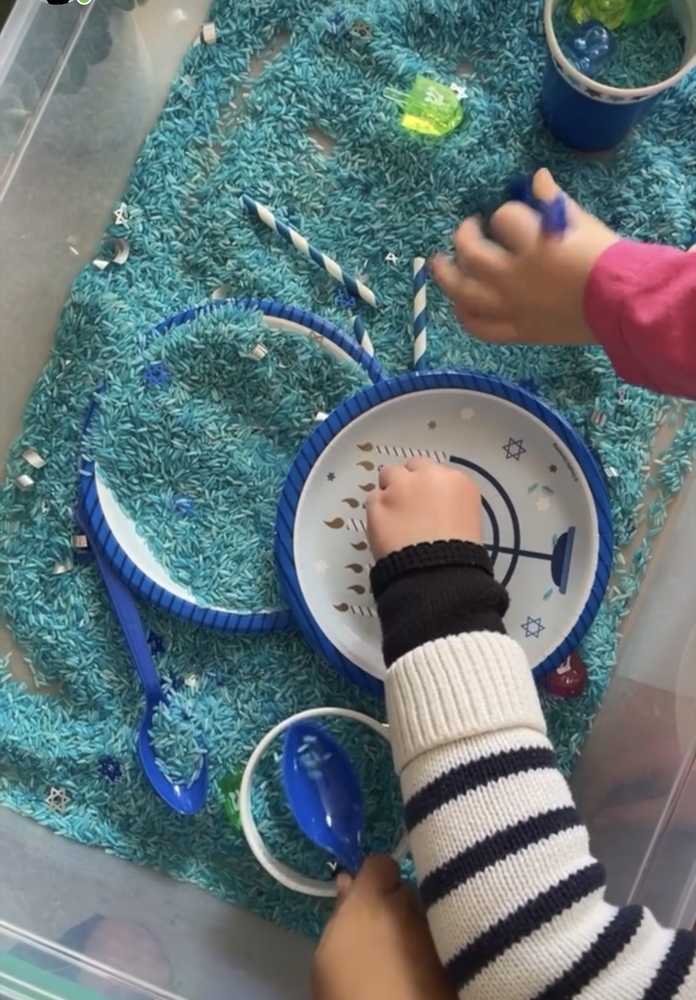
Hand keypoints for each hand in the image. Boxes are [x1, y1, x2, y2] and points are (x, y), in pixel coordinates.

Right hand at [312, 856, 455, 999]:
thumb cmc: (349, 998)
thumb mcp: (327, 959)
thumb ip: (341, 915)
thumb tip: (350, 884)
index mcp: (374, 902)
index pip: (381, 862)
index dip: (372, 880)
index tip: (364, 903)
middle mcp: (414, 907)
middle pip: (407, 891)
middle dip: (397, 907)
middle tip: (383, 939)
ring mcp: (441, 933)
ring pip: (428, 918)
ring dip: (418, 931)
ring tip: (405, 964)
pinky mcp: (459, 962)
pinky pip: (445, 943)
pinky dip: (436, 953)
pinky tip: (423, 977)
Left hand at [366, 457, 481, 560]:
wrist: (438, 573)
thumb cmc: (460, 555)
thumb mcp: (468, 521)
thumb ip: (450, 503)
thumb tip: (436, 506)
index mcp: (456, 480)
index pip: (435, 471)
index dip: (428, 487)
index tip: (427, 503)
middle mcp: (428, 476)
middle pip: (411, 466)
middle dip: (409, 481)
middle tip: (408, 505)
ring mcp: (400, 487)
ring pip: (388, 475)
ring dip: (390, 490)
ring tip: (392, 516)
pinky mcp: (377, 502)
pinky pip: (373, 499)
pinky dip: (377, 511)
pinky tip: (384, 529)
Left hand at [431, 168, 619, 345]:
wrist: (623, 304)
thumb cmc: (608, 259)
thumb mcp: (583, 222)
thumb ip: (554, 200)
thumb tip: (538, 178)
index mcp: (533, 243)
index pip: (503, 217)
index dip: (504, 214)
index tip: (510, 218)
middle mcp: (515, 276)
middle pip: (470, 252)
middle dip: (464, 235)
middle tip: (468, 229)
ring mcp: (512, 306)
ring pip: (463, 292)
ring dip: (446, 275)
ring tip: (439, 263)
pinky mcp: (517, 331)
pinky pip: (480, 327)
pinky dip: (466, 315)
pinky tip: (460, 305)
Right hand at [580, 735, 695, 831]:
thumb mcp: (674, 815)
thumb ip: (633, 815)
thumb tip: (600, 818)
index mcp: (652, 753)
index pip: (609, 770)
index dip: (593, 794)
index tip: (584, 816)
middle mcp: (653, 743)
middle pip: (613, 763)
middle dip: (598, 789)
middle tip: (587, 814)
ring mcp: (661, 747)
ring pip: (623, 763)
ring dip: (610, 786)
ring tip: (601, 809)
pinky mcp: (668, 755)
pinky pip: (636, 765)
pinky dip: (625, 783)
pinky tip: (623, 801)